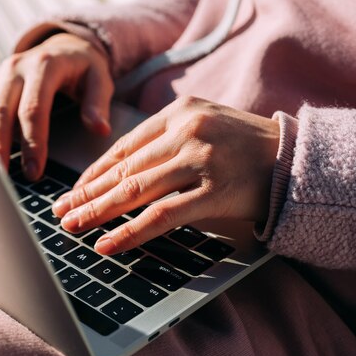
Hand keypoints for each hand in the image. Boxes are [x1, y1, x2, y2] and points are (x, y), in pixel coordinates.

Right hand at [0, 33, 112, 179]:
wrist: (64, 46)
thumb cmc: (83, 67)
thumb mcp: (100, 79)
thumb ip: (98, 104)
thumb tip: (99, 129)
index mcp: (44, 66)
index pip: (33, 109)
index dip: (32, 142)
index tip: (34, 170)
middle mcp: (16, 68)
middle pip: (1, 111)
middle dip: (0, 147)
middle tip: (2, 177)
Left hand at [51, 96, 280, 254]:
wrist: (295, 159)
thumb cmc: (244, 145)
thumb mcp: (202, 126)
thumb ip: (163, 140)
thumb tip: (117, 171)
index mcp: (178, 112)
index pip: (123, 147)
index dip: (93, 173)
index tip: (72, 190)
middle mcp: (186, 131)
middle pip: (123, 169)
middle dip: (86, 194)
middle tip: (60, 211)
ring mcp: (200, 160)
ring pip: (135, 190)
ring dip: (98, 212)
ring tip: (72, 227)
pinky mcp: (214, 191)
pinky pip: (163, 216)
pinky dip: (131, 231)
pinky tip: (108, 243)